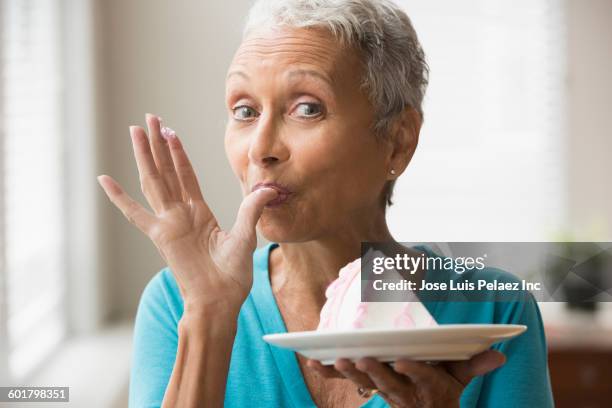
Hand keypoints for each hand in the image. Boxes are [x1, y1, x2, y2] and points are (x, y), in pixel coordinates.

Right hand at [97, 114, 277, 310]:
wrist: (220, 300)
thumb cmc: (233, 275)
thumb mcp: (246, 237)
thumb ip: (252, 210)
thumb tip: (268, 189)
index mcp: (199, 212)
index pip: (186, 174)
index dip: (177, 152)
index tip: (170, 131)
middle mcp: (181, 214)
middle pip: (165, 170)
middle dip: (158, 144)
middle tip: (148, 119)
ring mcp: (168, 223)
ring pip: (153, 181)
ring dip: (145, 156)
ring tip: (136, 132)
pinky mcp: (160, 236)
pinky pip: (135, 214)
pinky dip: (119, 198)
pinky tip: (105, 180)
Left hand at [306, 350, 505, 407]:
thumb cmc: (442, 389)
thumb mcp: (460, 380)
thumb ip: (474, 366)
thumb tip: (499, 354)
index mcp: (430, 385)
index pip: (423, 377)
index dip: (414, 370)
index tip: (404, 361)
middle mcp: (405, 391)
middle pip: (390, 383)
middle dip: (376, 371)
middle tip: (362, 359)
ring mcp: (385, 391)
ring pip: (367, 383)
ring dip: (351, 372)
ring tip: (337, 359)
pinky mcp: (369, 387)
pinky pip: (347, 381)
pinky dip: (329, 372)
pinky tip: (312, 361)